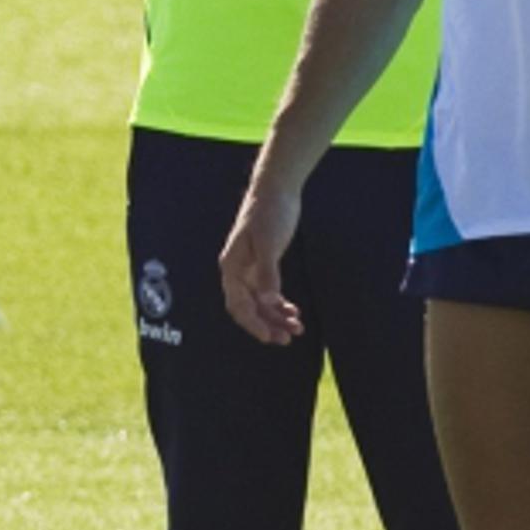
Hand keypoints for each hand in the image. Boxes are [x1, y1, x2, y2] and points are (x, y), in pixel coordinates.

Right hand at [219, 188, 304, 344]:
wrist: (277, 190)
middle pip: (249, 308)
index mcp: (232, 267)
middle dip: (267, 325)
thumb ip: (268, 272)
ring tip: (297, 329)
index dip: (253, 324)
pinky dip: (281, 304)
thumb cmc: (269, 213)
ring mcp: (251, 269)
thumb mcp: (269, 243)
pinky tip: (294, 312)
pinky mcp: (264, 265)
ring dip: (277, 317)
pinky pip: (270, 292)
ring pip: (261, 303)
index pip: (239, 305)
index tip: (270, 337)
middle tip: (287, 339)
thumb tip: (269, 301)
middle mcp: (238, 272)